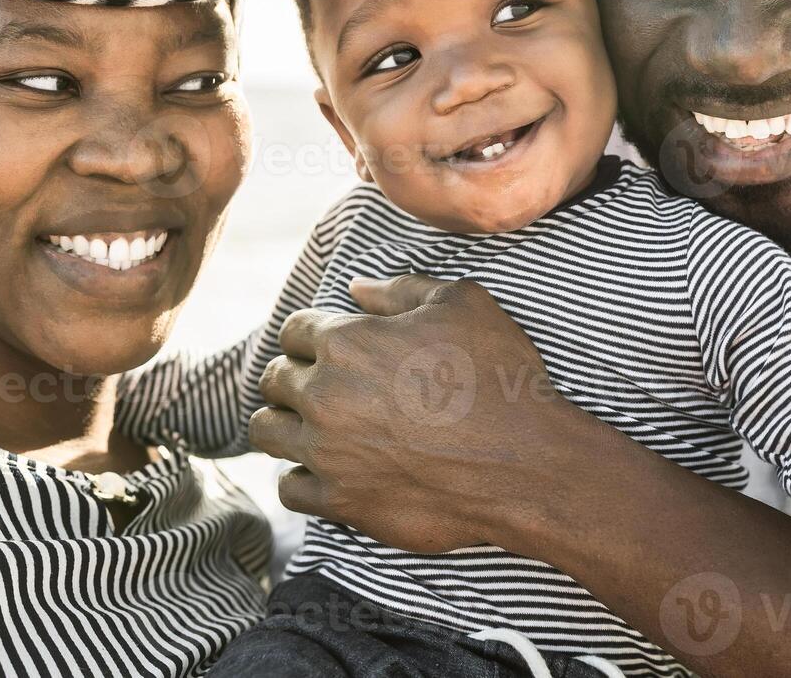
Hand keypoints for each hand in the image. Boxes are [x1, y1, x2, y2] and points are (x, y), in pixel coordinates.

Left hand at [247, 273, 580, 552]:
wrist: (524, 462)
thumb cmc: (497, 377)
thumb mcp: (462, 305)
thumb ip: (400, 290)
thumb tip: (356, 288)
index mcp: (346, 341)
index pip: (294, 330)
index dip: (313, 334)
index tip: (328, 346)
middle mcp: (324, 394)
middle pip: (274, 380)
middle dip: (293, 378)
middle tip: (321, 386)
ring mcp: (326, 451)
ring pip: (266, 432)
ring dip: (284, 424)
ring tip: (309, 427)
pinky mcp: (339, 501)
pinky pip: (289, 488)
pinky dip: (301, 478)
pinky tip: (324, 471)